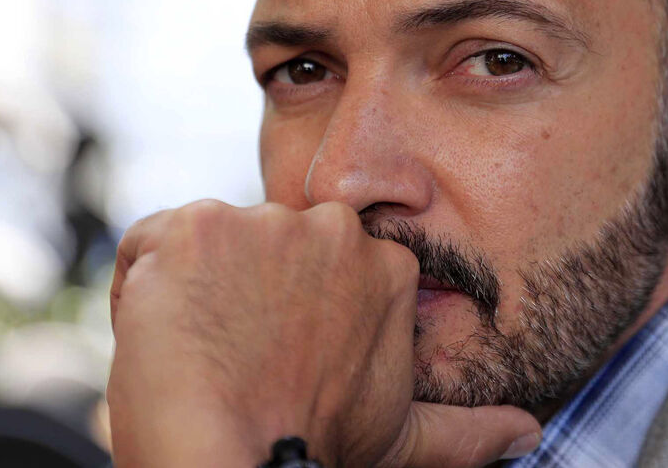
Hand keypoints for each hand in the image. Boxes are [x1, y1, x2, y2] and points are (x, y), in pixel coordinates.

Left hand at [106, 199, 540, 466]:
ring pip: (206, 245)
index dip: (287, 315)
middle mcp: (331, 230)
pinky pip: (148, 243)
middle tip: (237, 362)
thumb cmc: (311, 451)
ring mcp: (263, 222)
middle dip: (243, 294)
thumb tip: (527, 434)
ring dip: (193, 292)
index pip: (314, 267)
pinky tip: (161, 334)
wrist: (234, 465)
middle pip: (263, 248)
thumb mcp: (398, 438)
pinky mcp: (193, 226)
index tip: (276, 361)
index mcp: (382, 267)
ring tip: (201, 355)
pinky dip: (141, 285)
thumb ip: (466, 429)